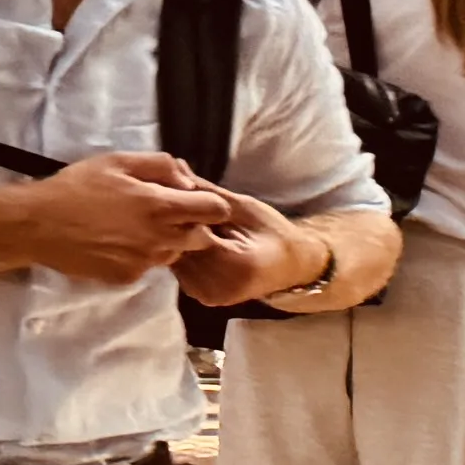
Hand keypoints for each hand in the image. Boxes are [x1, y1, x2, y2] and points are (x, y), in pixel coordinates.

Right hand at [2, 149, 250, 284]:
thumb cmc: (75, 187)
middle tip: (158, 215)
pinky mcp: (128, 277)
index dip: (210, 204)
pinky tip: (113, 243)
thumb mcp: (115, 161)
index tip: (192, 201)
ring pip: (174, 253)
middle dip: (189, 226)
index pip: (216, 209)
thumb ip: (160, 165)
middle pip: (201, 237)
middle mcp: (161, 237)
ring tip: (131, 229)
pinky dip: (138, 256)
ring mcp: (145, 261)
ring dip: (163, 242)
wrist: (36, 225)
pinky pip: (147, 267)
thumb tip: (186, 180)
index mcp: (161, 205)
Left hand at [170, 199, 316, 310]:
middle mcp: (220, 286)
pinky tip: (188, 241)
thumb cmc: (272, 232)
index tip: (175, 196)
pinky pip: (180, 270)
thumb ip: (208, 192)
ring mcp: (209, 295)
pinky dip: (180, 253)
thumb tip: (176, 167)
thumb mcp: (244, 207)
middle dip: (172, 226)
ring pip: (173, 260)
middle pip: (177, 249)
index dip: (179, 213)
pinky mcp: (202, 297)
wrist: (292, 265)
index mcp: (237, 265)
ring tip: (183, 224)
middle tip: (174, 208)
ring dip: (172, 240)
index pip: (191, 233)